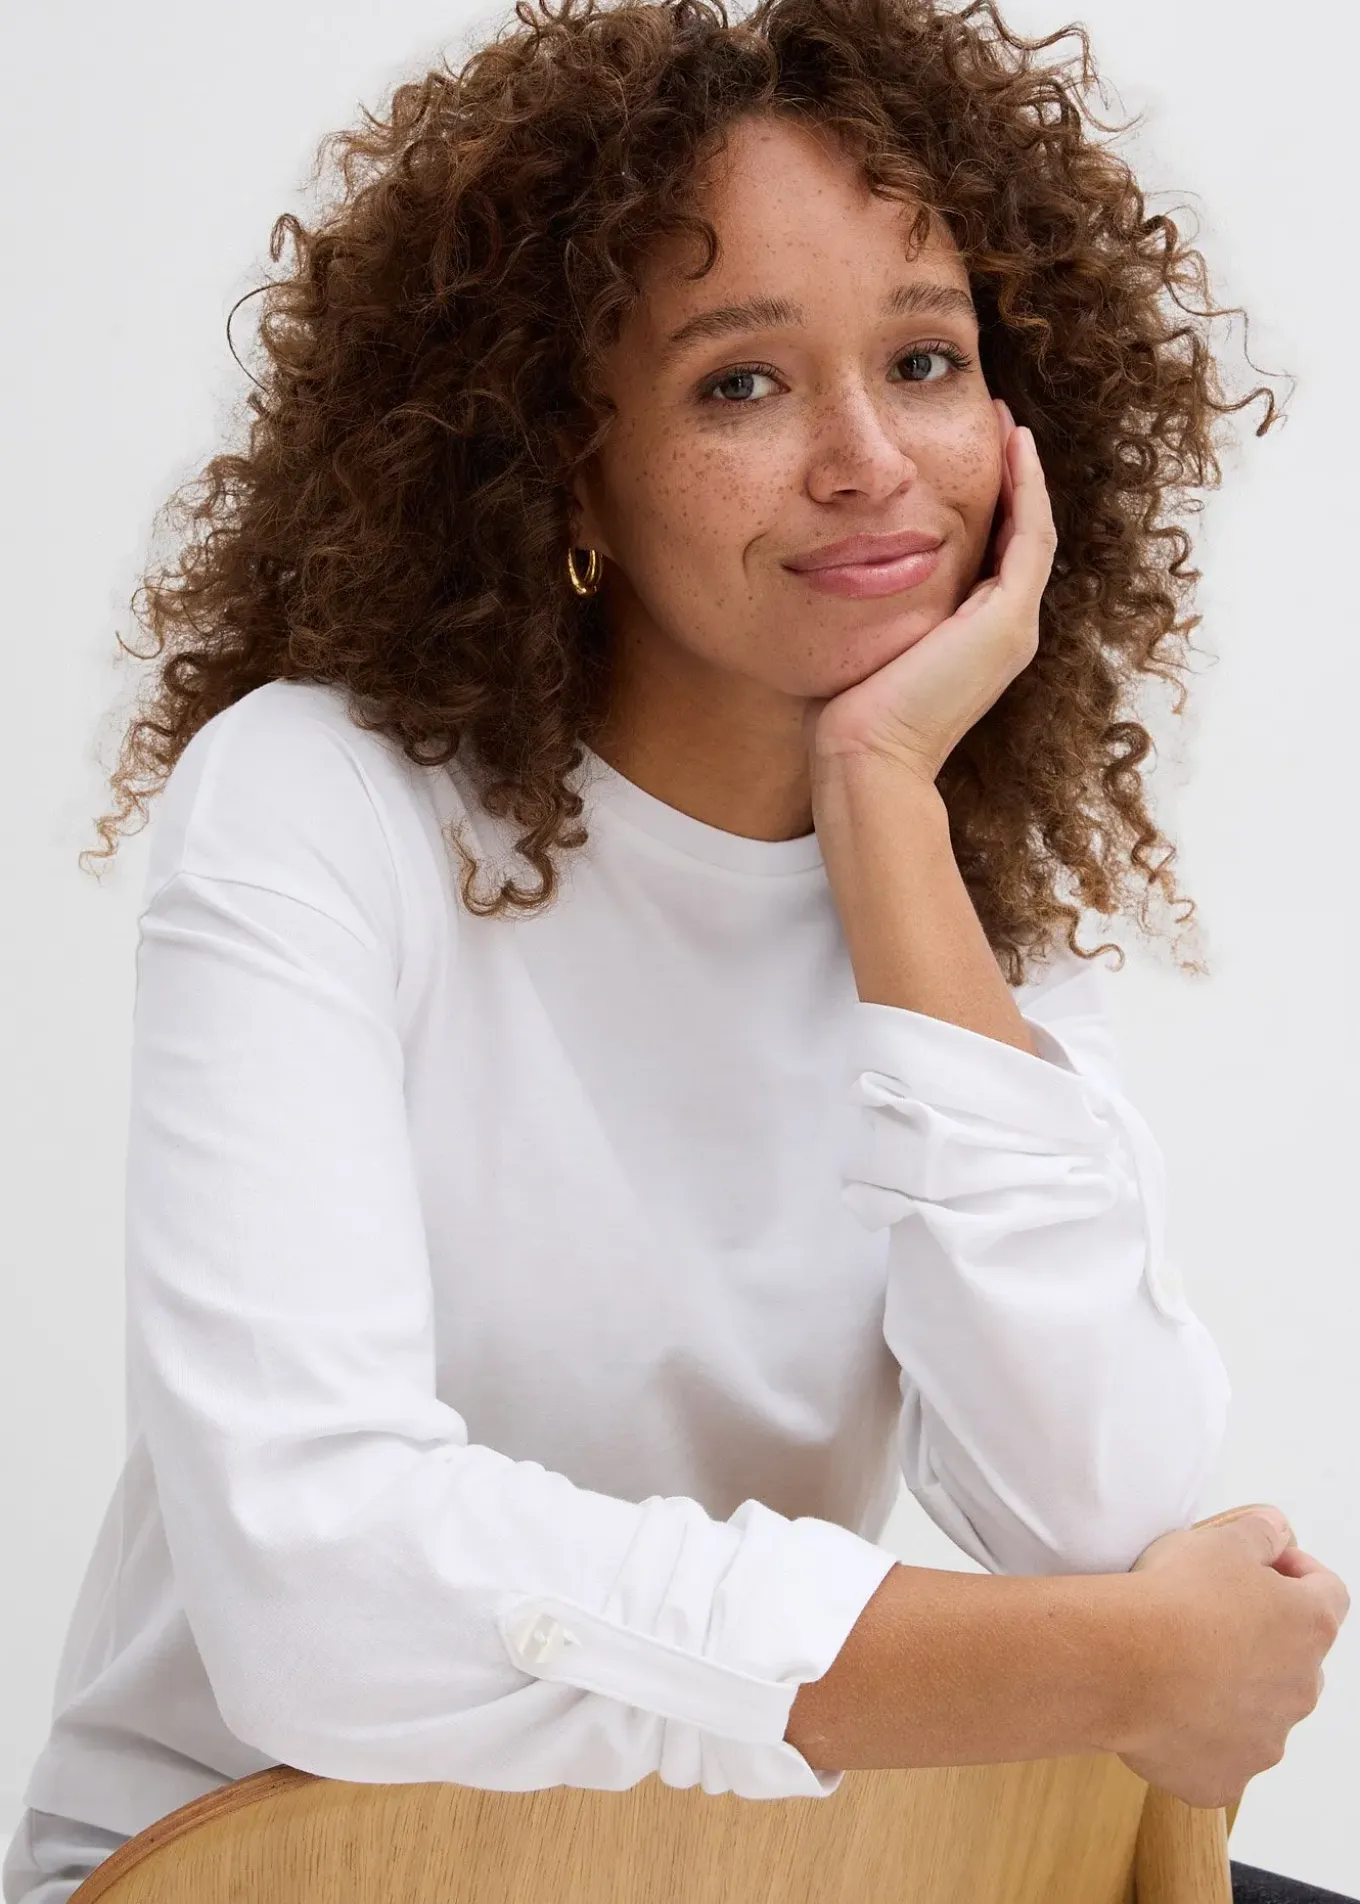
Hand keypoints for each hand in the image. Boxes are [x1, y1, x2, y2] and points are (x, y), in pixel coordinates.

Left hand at [804, 399, 1057, 782]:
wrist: (866, 757)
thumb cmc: (847, 714)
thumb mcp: (864, 641)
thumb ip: (869, 607)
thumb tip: (832, 570)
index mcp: (975, 640)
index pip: (993, 557)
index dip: (990, 505)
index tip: (971, 456)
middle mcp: (1005, 632)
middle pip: (1020, 539)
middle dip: (1012, 481)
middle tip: (1001, 423)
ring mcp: (1012, 627)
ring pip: (1033, 532)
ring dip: (1024, 475)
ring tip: (1009, 424)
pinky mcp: (1007, 621)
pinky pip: (1031, 538)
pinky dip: (1026, 490)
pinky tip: (1014, 448)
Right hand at [1112, 1504, 1349, 1809]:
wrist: (1123, 1665)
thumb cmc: (1173, 1601)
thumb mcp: (1221, 1539)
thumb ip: (1259, 1532)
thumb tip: (1275, 1528)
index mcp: (1309, 1626)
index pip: (1328, 1591)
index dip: (1297, 1571)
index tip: (1267, 1562)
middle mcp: (1301, 1688)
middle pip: (1296, 1658)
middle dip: (1264, 1638)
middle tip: (1213, 1614)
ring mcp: (1265, 1739)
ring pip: (1260, 1711)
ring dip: (1233, 1688)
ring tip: (1180, 1662)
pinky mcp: (1225, 1776)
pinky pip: (1220, 1755)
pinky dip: (1201, 1735)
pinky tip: (1166, 1706)